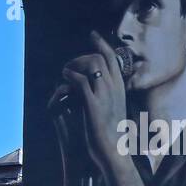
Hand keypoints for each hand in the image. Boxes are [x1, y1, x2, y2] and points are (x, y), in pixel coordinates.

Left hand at [62, 31, 129, 176]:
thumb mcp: (114, 110)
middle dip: (83, 56)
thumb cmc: (113, 135)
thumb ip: (108, 96)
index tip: (94, 34)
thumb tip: (98, 87)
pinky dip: (69, 76)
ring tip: (66, 73)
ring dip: (75, 64)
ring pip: (91, 64)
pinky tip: (64, 80)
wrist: (113, 151)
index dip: (102, 44)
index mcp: (121, 89)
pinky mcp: (92, 103)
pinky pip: (79, 80)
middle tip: (70, 65)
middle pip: (101, 57)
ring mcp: (105, 95)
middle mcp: (115, 89)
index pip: (113, 59)